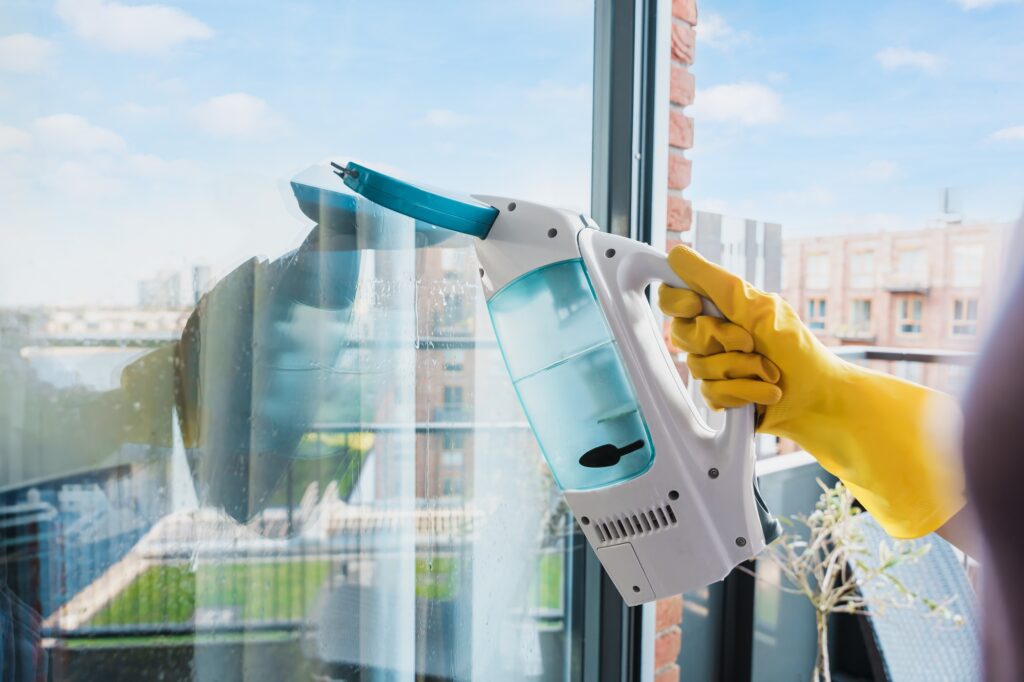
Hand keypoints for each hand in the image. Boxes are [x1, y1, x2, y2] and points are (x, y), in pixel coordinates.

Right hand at [657, 244, 964, 538]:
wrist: (819, 397)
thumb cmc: (796, 348)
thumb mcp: (755, 305)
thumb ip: (712, 279)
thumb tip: (675, 253)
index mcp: (718, 307)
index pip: (670, 297)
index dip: (677, 302)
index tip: (697, 305)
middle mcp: (711, 334)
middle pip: (680, 333)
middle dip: (719, 341)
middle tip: (751, 343)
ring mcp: (713, 365)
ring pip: (697, 367)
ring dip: (741, 369)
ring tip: (769, 371)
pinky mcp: (719, 395)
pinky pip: (710, 394)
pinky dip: (745, 393)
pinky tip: (766, 392)